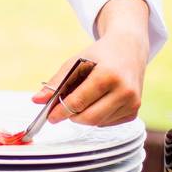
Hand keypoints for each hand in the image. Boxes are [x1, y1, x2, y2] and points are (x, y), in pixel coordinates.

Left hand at [33, 0, 150, 126]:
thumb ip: (57, 82)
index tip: (50, 117)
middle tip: (62, 111)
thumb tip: (36, 100)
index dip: (61, 111)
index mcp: (108, 75)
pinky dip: (97, 117)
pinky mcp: (135, 110)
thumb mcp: (76, 62)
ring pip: (97, 122)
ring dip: (84, 116)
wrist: (129, 48)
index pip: (78, 102)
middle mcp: (124, 90)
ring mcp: (132, 102)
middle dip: (71, 116)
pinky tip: (98, 101)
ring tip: (83, 99)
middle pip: (89, 118)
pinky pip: (108, 123)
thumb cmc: (100, 55)